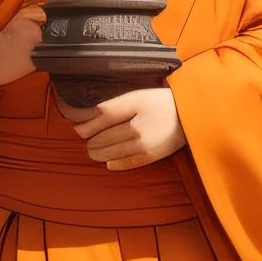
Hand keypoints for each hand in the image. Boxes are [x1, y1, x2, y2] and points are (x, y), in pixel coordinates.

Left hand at [59, 86, 185, 168]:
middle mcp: (135, 129)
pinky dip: (111, 160)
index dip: (79, 119)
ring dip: (97, 149)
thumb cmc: (161, 102)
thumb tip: (81, 121)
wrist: (191, 116)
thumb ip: (110, 107)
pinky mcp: (147, 159)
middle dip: (89, 136)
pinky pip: (118, 164)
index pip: (98, 116)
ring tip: (101, 142)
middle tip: (90, 131)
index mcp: (133, 106)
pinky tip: (113, 154)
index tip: (70, 120)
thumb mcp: (137, 96)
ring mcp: (141, 146)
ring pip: (104, 154)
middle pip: (97, 139)